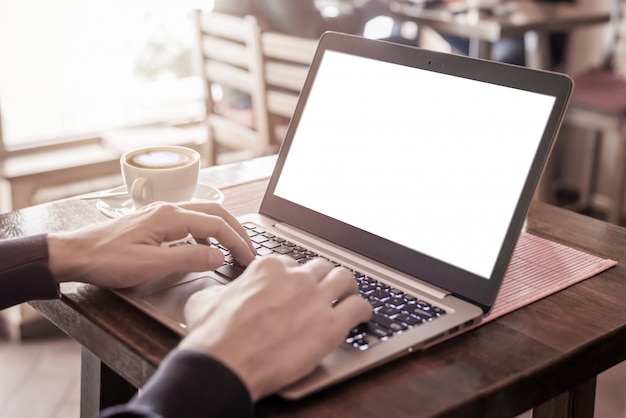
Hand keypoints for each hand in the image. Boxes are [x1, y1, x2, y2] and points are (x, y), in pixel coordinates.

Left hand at [47, 202, 255, 287]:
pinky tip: (204, 249)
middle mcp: (169, 209)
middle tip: (250, 250)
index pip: (216, 225)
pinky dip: (206, 234)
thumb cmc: (107, 259)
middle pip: (215, 213)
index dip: (237, 242)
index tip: (249, 258)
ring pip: (203, 215)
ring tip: (233, 249)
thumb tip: (218, 256)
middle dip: (236, 230)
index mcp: (170, 216)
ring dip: (222, 230)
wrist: (75, 253)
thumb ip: (188, 259)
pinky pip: (190, 222)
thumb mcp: (150, 264)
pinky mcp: (155, 222)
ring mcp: (161, 214)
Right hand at [179, 255, 372, 400]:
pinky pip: (360, 307)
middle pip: (320, 267)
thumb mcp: (206, 300)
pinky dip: (363, 310)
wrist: (225, 363)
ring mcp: (316, 299)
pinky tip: (361, 316)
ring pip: (345, 279)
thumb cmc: (214, 336)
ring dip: (347, 288)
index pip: (291, 263)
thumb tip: (219, 293)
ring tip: (347, 297)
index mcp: (268, 268)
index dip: (293, 277)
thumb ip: (221, 291)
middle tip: (321, 292)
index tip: (295, 288)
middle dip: (321, 279)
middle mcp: (296, 278)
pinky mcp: (331, 325)